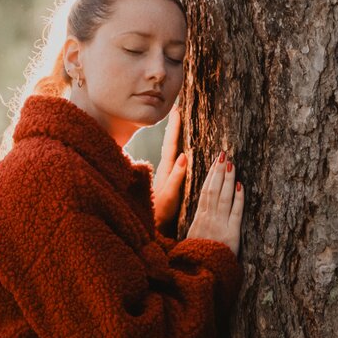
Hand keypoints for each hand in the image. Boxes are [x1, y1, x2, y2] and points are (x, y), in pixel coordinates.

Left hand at [153, 103, 187, 228]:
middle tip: (177, 108)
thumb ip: (176, 178)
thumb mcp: (169, 197)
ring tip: (180, 122)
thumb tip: (184, 155)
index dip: (174, 127)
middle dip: (175, 126)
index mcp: (166, 170)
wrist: (154, 228)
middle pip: (171, 143)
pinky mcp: (170, 181)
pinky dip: (178, 149)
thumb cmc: (161, 215)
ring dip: (176, 136)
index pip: (171, 144)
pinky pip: (175, 159)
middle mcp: (166, 170)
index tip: (176, 109)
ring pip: (172, 150)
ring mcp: (167, 175)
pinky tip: (182, 148)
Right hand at [186, 151, 244, 256]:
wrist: (200, 275)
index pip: (205, 192)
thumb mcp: (191, 240)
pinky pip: (235, 213)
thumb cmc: (195, 260)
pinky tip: (240, 186)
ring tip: (232, 163)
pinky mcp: (232, 234)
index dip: (210, 176)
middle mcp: (208, 219)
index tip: (215, 162)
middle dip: (218, 171)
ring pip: (224, 197)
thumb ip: (197, 226)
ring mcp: (219, 225)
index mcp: (198, 219)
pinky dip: (238, 198)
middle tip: (223, 154)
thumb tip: (202, 213)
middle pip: (213, 190)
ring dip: (228, 179)